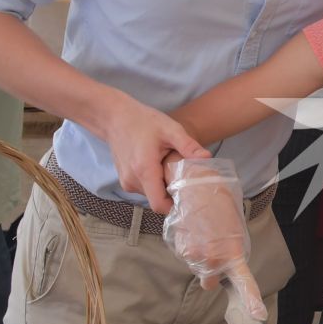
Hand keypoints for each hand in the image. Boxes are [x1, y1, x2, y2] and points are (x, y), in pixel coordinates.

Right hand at [99, 96, 206, 213]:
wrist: (115, 118)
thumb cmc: (143, 121)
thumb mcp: (170, 129)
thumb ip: (188, 145)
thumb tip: (207, 157)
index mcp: (144, 170)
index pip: (159, 205)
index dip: (176, 206)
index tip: (189, 197)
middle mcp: (132, 181)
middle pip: (158, 200)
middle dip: (173, 194)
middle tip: (186, 179)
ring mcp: (126, 182)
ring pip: (151, 195)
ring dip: (163, 187)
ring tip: (171, 169)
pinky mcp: (125, 181)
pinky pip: (145, 189)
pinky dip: (155, 183)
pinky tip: (160, 168)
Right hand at [161, 158, 261, 317]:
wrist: (195, 185)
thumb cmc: (219, 204)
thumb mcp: (235, 228)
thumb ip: (232, 251)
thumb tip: (228, 263)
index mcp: (233, 253)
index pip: (245, 283)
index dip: (251, 301)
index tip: (257, 316)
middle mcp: (213, 259)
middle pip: (210, 283)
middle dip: (211, 274)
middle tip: (213, 251)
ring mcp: (193, 256)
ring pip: (196, 267)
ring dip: (199, 256)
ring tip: (203, 231)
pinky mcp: (178, 248)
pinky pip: (185, 255)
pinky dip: (188, 246)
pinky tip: (193, 228)